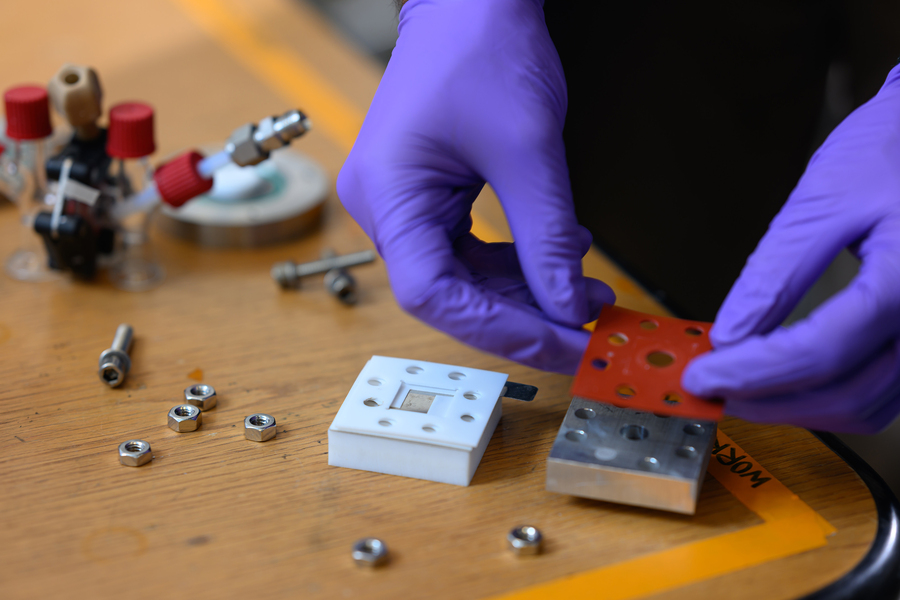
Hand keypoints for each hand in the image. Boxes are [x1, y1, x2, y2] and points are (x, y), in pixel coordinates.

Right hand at [337, 0, 613, 373]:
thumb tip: (570, 306)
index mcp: (389, 193)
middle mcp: (383, 207)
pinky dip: (516, 263)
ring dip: (525, 293)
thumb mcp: (528, 149)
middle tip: (585, 329)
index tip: (562, 341)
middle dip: (522, 315)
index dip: (499, 329)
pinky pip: (468, 251)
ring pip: (463, 279)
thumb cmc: (481, 47)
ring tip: (586, 292)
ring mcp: (402, 203)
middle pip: (448, 294)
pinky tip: (561, 257)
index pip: (432, 294)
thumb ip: (548, 237)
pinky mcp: (426, 197)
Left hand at [683, 64, 899, 433]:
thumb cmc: (893, 148)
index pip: (820, 352)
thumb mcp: (825, 199)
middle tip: (714, 390)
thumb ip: (776, 272)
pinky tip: (786, 378)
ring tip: (741, 388)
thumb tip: (732, 333)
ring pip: (868, 405)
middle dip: (770, 401)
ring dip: (799, 406)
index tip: (703, 377)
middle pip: (847, 394)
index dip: (752, 372)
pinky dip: (830, 392)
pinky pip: (882, 388)